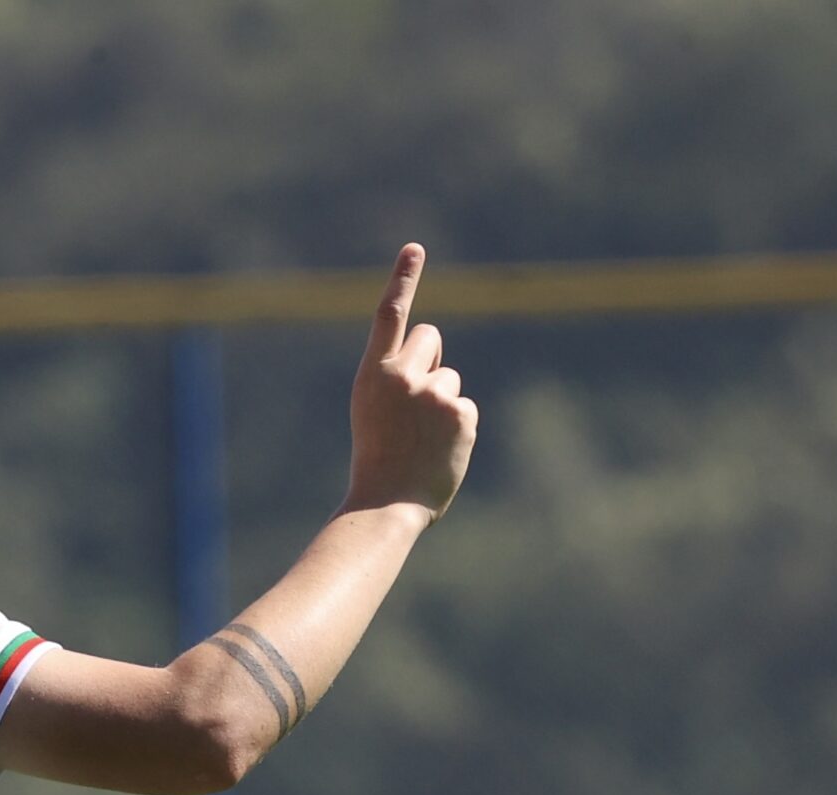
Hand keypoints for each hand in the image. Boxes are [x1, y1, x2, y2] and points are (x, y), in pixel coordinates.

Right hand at [343, 244, 478, 520]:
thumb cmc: (375, 463)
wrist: (385, 504)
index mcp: (372, 376)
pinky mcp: (461, 412)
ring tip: (420, 439)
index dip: (402, 280)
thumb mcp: (374, 414)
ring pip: (449, 379)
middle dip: (429, 359)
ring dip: (441, 403)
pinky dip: (455, 427)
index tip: (415, 248)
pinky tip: (439, 450)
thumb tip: (440, 373)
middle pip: (431, 339)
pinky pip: (464, 407)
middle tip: (414, 402)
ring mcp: (434, 393)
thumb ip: (399, 384)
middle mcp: (402, 376)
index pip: (390, 317)